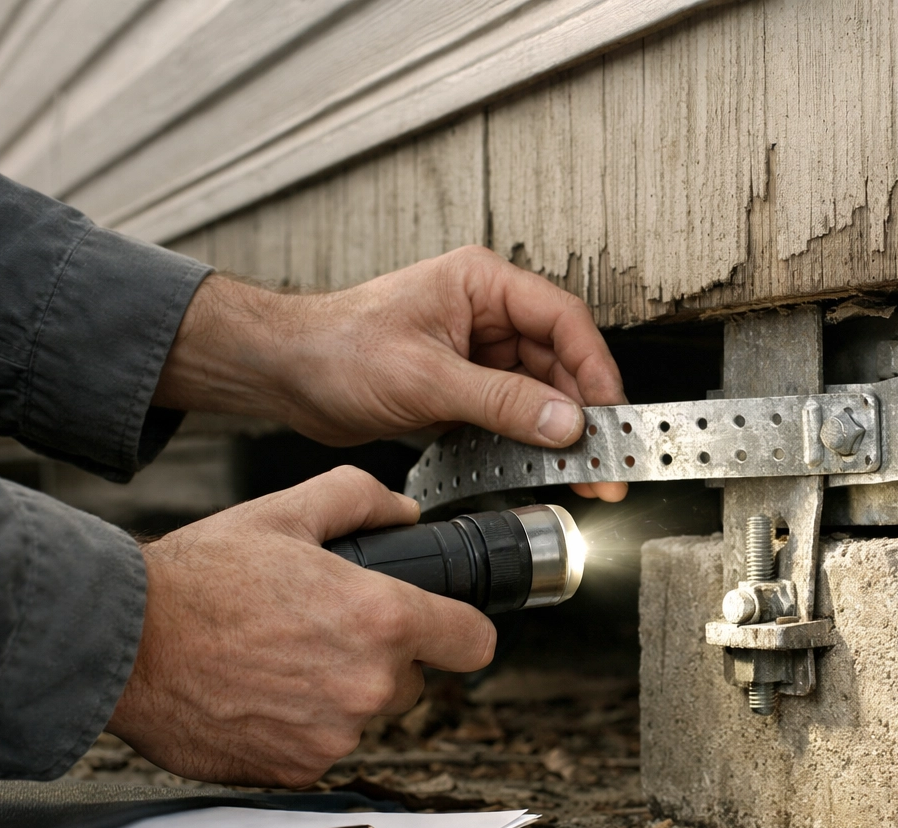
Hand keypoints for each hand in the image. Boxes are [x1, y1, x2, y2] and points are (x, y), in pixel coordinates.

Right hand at [106, 467, 494, 786]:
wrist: (122, 643)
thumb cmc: (195, 582)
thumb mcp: (285, 512)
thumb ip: (359, 499)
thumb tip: (403, 512)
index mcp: (380, 618)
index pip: (474, 643)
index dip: (461, 632)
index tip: (447, 630)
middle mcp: (367, 682)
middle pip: (415, 680)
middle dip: (385, 659)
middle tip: (326, 633)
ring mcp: (333, 733)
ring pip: (366, 715)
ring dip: (340, 695)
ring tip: (283, 659)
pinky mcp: (296, 770)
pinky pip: (322, 749)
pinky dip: (300, 729)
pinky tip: (261, 694)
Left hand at [157, 246, 626, 500]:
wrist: (286, 374)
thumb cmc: (336, 349)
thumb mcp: (426, 377)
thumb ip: (502, 402)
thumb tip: (565, 423)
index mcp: (483, 284)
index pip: (563, 321)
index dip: (595, 369)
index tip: (611, 415)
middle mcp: (488, 313)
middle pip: (561, 361)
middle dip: (584, 413)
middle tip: (605, 460)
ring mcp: (479, 351)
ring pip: (542, 392)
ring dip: (561, 433)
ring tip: (584, 474)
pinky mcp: (466, 386)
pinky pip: (514, 413)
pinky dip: (530, 441)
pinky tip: (545, 467)